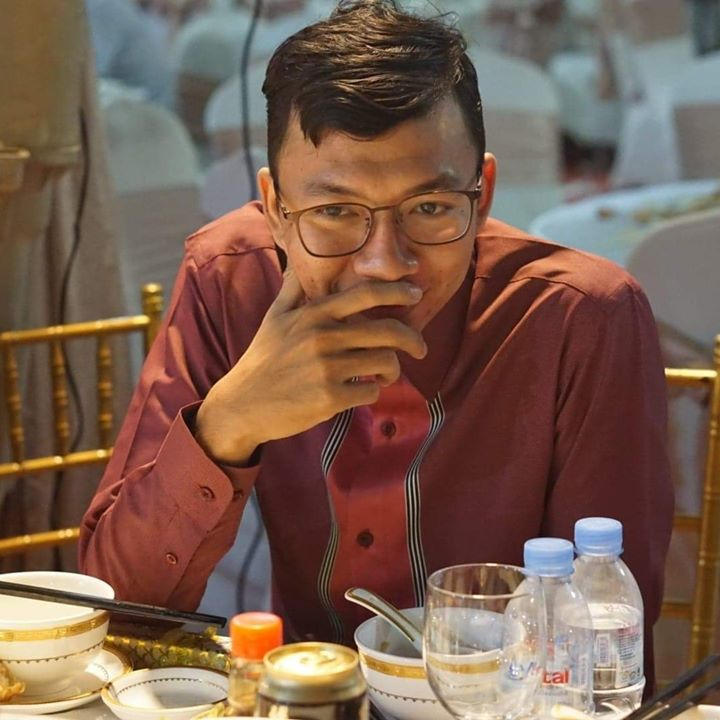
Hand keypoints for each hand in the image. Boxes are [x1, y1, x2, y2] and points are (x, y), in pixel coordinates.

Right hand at [195, 269, 426, 464]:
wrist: (242, 404)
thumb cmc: (262, 359)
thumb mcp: (273, 318)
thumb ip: (293, 290)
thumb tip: (298, 261)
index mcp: (314, 314)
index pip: (366, 295)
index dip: (398, 292)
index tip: (416, 294)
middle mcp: (323, 336)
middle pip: (389, 331)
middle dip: (413, 341)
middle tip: (420, 349)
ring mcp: (327, 368)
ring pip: (386, 363)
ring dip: (392, 371)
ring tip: (384, 375)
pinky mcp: (330, 397)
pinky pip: (371, 392)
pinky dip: (372, 393)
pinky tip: (361, 392)